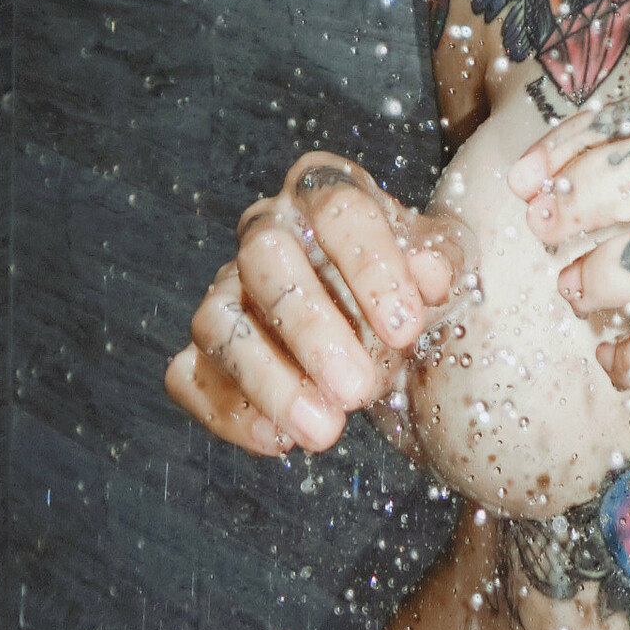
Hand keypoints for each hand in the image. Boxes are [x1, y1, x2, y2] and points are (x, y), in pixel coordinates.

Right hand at [165, 154, 468, 455]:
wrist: (386, 320)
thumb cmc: (410, 277)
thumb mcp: (440, 259)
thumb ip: (440, 260)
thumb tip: (430, 273)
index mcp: (324, 189)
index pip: (339, 210)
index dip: (372, 268)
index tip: (406, 328)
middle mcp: (266, 228)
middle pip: (266, 258)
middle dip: (311, 326)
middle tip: (358, 389)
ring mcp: (227, 285)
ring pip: (217, 320)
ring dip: (269, 379)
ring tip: (325, 429)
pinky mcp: (203, 346)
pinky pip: (189, 375)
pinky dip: (227, 410)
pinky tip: (279, 440)